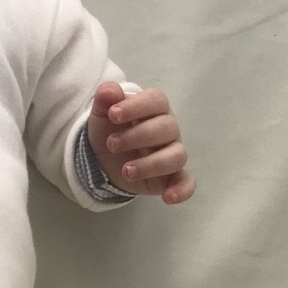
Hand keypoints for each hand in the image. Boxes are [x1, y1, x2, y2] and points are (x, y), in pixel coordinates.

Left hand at [88, 83, 195, 204]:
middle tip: (111, 145)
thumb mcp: (101, 114)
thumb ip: (105, 99)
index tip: (113, 115)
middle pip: (166, 128)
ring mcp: (171, 153)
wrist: (101, 158)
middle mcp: (167, 129)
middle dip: (137, 136)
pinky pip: (186, 182)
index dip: (136, 106)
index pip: (155, 100)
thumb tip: (108, 90)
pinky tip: (168, 197)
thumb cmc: (109, 129)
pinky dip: (182, 190)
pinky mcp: (170, 177)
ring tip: (126, 171)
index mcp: (153, 108)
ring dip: (152, 164)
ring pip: (176, 155)